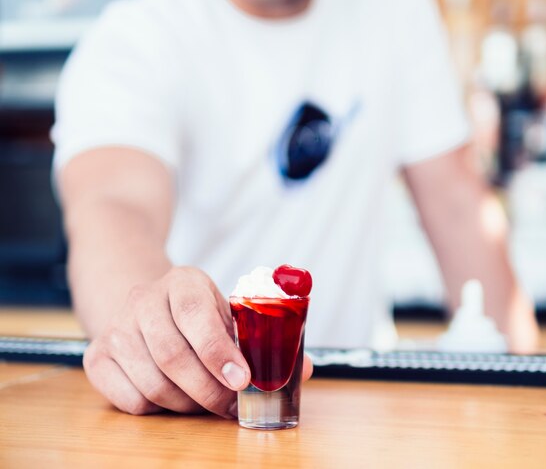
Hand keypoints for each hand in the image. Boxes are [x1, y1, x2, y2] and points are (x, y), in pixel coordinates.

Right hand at [83, 267, 312, 415]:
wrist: (146, 305)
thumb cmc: (197, 315)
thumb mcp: (228, 312)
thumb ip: (264, 340)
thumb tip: (304, 369)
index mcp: (183, 280)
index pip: (198, 314)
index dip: (220, 351)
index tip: (243, 380)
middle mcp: (144, 298)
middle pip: (173, 356)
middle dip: (209, 391)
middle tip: (232, 407)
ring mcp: (116, 327)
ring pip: (153, 383)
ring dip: (188, 404)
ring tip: (208, 403)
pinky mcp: (96, 356)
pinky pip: (130, 400)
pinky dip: (159, 409)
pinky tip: (175, 397)